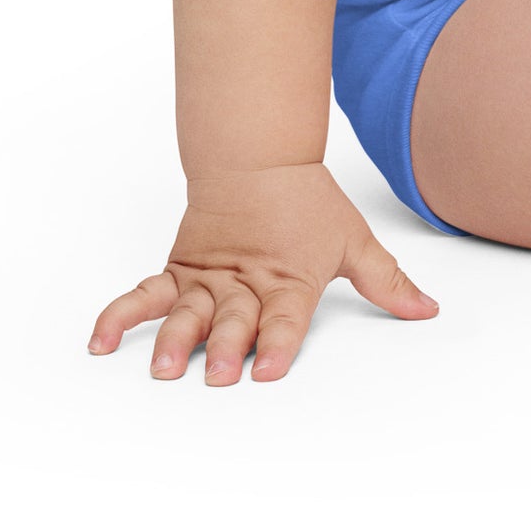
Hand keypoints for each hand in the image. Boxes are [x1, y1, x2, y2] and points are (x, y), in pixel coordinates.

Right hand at [86, 161, 437, 381]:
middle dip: (225, 347)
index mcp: (289, 279)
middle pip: (233, 320)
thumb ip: (387, 282)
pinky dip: (120, 316)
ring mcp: (208, 280)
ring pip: (187, 313)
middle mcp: (245, 285)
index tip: (270, 369)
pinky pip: (145, 295)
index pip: (286, 317)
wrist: (258, 157)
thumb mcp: (353, 240)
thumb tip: (428, 310)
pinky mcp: (179, 272)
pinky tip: (102, 342)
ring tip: (163, 367)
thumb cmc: (307, 203)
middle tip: (217, 373)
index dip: (279, 343)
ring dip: (174, 340)